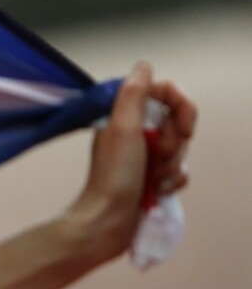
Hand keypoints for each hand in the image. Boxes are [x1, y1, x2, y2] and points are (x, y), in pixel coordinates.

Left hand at [69, 61, 197, 261]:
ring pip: (181, 149)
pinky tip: (156, 191)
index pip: (166, 94)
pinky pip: (179, 172)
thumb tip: (143, 65)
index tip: (181, 127)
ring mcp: (144, 156)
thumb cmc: (113, 176)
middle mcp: (134, 132)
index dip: (181, 108)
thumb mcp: (123, 129)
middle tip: (155, 158)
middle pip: (177, 123)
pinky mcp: (152, 177)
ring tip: (152, 179)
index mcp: (125, 116)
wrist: (106, 223)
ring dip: (172, 166)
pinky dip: (172, 182)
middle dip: (174, 143)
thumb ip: (133, 94)